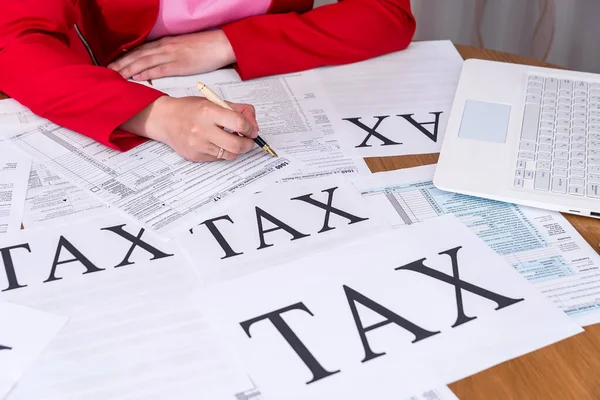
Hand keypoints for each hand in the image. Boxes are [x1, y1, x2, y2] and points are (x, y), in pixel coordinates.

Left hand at [107, 29, 235, 80]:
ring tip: (115, 75)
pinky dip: (145, 73)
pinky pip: (158, 69)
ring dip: (128, 69)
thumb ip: (169, 53)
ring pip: (143, 62)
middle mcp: (164, 48)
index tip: (113, 64)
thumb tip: (159, 62)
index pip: (139, 50)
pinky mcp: (179, 65)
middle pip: (137, 56)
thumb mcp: (183, 48)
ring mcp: (171, 55)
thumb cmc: (205, 47)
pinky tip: (135, 78)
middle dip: (121, 63)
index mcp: (165, 43)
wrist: (221, 44)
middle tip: (106, 71)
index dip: (125, 57)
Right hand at [120, 96, 258, 161]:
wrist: (164, 119)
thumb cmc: (190, 109)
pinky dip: (222, 152)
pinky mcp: (195, 156)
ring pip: (229, 155)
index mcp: (209, 112)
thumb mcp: (214, 101)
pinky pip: (218, 158)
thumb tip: (254, 125)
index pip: (239, 123)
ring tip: (232, 141)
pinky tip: (216, 143)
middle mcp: (203, 130)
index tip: (252, 130)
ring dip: (236, 150)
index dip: (251, 128)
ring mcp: (198, 146)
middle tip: (248, 140)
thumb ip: (237, 110)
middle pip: (237, 145)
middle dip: (248, 144)